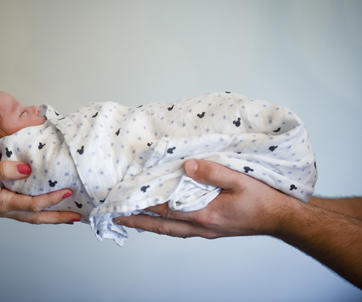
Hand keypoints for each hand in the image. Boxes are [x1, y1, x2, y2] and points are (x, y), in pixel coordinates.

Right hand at [0, 161, 80, 223]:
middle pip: (39, 217)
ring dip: (53, 217)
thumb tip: (26, 168)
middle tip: (79, 216)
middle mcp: (8, 210)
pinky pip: (29, 212)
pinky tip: (50, 208)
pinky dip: (42, 212)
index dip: (52, 199)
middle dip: (60, 217)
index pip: (33, 204)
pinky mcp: (6, 206)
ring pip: (35, 217)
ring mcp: (7, 210)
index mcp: (3, 203)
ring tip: (71, 216)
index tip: (68, 192)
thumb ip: (3, 168)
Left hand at [114, 159, 290, 238]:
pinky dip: (166, 226)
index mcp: (206, 214)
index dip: (144, 203)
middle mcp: (202, 227)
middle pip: (161, 226)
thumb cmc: (262, 200)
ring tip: (133, 219)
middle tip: (117, 217)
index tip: (126, 198)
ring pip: (170, 230)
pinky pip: (181, 230)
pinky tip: (162, 221)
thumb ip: (211, 172)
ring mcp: (206, 231)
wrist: (280, 218)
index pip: (166, 209)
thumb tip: (186, 166)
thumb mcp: (239, 180)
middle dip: (138, 220)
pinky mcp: (211, 230)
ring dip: (149, 225)